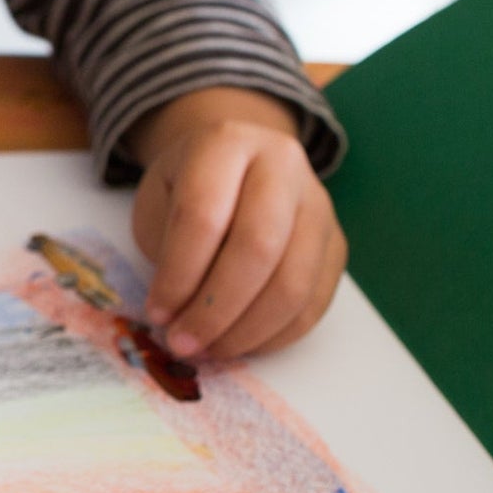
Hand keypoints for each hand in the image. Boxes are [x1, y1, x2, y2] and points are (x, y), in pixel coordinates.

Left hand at [130, 86, 345, 360]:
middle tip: (184, 343)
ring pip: (293, 282)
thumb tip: (176, 319)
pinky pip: (313, 303)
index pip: (203, 216)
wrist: (240, 164)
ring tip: (209, 349)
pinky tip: (240, 342)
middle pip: (258, 248)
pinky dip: (274, 336)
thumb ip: (167, 252)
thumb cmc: (190, 188)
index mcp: (226, 143)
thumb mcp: (160, 201)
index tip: (157, 314)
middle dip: (215, 309)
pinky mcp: (336, 244)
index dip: (178, 275)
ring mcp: (318, 204)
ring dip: (246, 331)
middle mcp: (283, 164)